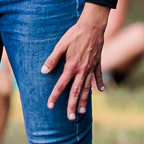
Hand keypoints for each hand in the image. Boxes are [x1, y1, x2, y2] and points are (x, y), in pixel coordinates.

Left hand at [42, 4, 108, 120]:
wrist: (92, 26)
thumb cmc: (75, 34)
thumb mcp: (61, 45)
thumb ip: (52, 59)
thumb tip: (43, 71)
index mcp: (71, 66)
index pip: (61, 85)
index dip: (55, 96)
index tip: (50, 106)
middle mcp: (82, 70)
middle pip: (76, 92)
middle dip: (72, 106)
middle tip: (70, 117)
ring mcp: (91, 68)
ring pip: (87, 88)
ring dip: (85, 101)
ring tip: (82, 111)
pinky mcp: (97, 63)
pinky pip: (98, 76)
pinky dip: (98, 84)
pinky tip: (99, 91)